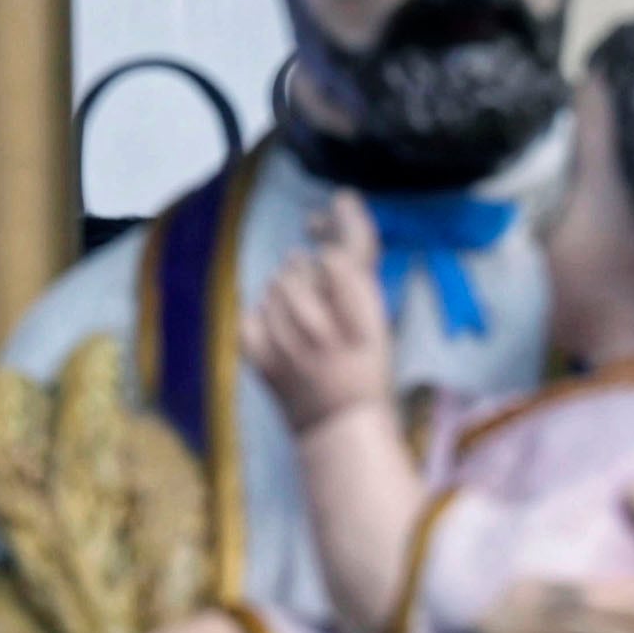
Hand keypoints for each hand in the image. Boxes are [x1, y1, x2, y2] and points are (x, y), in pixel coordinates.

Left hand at [243, 193, 396, 431]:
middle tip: (321, 288)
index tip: (338, 207)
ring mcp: (285, 342)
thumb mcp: (380, 320)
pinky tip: (281, 329)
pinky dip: (265, 316)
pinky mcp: (259, 356)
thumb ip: (357, 274)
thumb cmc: (369, 370)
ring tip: (304, 313)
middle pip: (300, 265)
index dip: (338, 227)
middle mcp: (321, 327)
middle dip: (308, 267)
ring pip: (273, 286)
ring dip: (287, 289)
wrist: (342, 424)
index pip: (338, 257)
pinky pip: (253, 313)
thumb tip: (332, 216)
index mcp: (361, 318)